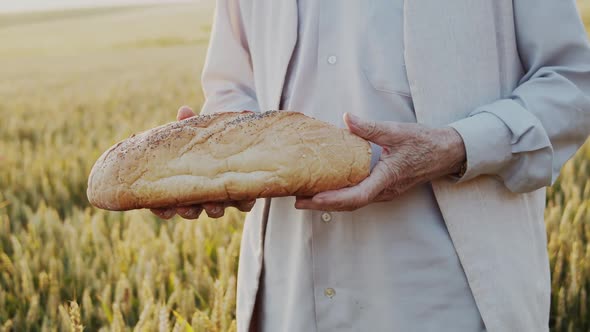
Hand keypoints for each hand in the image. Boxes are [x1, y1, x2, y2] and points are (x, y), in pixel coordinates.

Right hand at [150, 106, 255, 218]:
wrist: (239, 137)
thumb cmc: (208, 138)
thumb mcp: (197, 130)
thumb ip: (189, 124)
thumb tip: (184, 111)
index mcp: (183, 186)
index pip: (167, 203)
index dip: (162, 209)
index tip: (160, 207)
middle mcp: (201, 196)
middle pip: (191, 211)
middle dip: (188, 211)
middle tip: (186, 208)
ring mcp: (222, 197)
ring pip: (215, 210)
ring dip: (213, 209)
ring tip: (213, 204)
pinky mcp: (246, 193)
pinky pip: (244, 203)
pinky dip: (244, 201)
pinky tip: (245, 199)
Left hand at [295, 113, 465, 211]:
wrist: (447, 152)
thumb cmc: (425, 142)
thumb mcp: (398, 131)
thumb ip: (371, 127)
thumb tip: (348, 119)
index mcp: (388, 178)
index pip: (357, 195)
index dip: (334, 199)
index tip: (313, 198)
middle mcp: (385, 191)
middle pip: (350, 204)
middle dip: (323, 204)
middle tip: (297, 200)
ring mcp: (385, 192)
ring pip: (354, 203)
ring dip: (330, 202)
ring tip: (306, 197)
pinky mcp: (385, 189)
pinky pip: (360, 197)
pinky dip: (341, 197)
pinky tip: (327, 190)